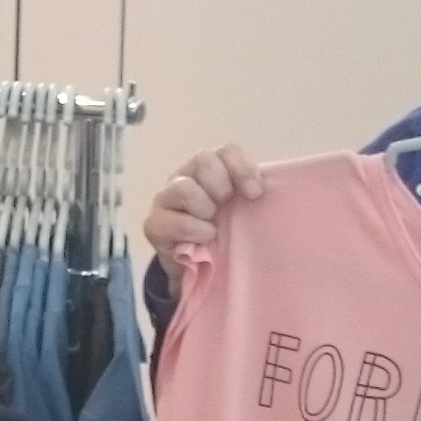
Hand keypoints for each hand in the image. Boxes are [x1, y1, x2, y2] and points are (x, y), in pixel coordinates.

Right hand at [142, 147, 264, 264]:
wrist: (198, 269)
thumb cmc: (225, 235)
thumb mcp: (243, 212)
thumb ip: (251, 195)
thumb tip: (266, 190)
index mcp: (211, 169)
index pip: (226, 151)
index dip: (242, 168)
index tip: (254, 194)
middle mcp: (186, 176)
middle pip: (203, 160)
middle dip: (221, 186)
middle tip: (225, 207)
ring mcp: (166, 198)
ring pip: (184, 187)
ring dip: (204, 208)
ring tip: (212, 226)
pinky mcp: (154, 224)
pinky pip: (172, 220)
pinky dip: (193, 231)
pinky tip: (203, 239)